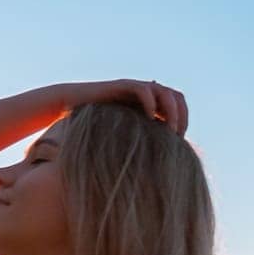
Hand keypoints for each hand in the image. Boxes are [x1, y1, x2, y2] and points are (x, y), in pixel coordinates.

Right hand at [59, 79, 187, 135]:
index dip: (184, 120)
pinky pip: (143, 90)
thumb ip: (133, 142)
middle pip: (176, 96)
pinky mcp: (122, 86)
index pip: (178, 104)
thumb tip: (149, 168)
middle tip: (178, 136)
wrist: (69, 104)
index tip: (180, 140)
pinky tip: (150, 118)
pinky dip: (150, 102)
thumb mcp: (118, 135)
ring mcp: (134, 87)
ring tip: (169, 129)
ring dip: (171, 110)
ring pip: (164, 91)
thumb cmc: (90, 124)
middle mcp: (145, 92)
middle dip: (182, 116)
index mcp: (149, 102)